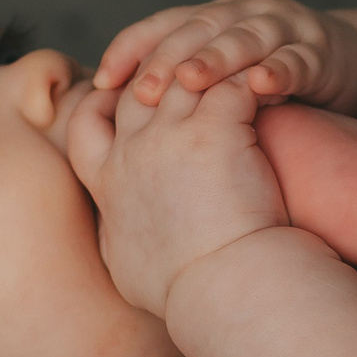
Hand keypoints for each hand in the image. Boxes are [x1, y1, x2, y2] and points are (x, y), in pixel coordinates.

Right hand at [67, 72, 290, 313]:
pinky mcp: (217, 128)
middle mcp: (134, 150)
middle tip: (190, 70)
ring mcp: (173, 135)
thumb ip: (115, 239)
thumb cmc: (182, 291)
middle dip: (158, 73)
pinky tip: (270, 80)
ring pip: (182, 74)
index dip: (98, 104)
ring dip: (209, 67)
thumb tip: (116, 239)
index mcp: (108, 182)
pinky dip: (248, 74)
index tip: (118, 98)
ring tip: (239, 65)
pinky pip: (229, 80)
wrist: (222, 289)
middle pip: (137, 89)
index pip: (85, 126)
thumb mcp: (125, 267)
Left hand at [94, 0, 356, 116]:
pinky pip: (297, 60)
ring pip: (245, 37)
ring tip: (190, 82)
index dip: (130, 48)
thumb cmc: (275, 86)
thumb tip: (110, 120)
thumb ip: (182, 91)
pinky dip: (278, 71)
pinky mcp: (322, 51)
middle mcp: (244, 14)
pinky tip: (261, 86)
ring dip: (217, 58)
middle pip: (198, 29)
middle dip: (167, 58)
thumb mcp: (224, 84)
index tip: (100, 82)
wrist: (354, 72)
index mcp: (213, 19)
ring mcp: (285, 29)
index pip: (161, 26)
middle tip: (139, 91)